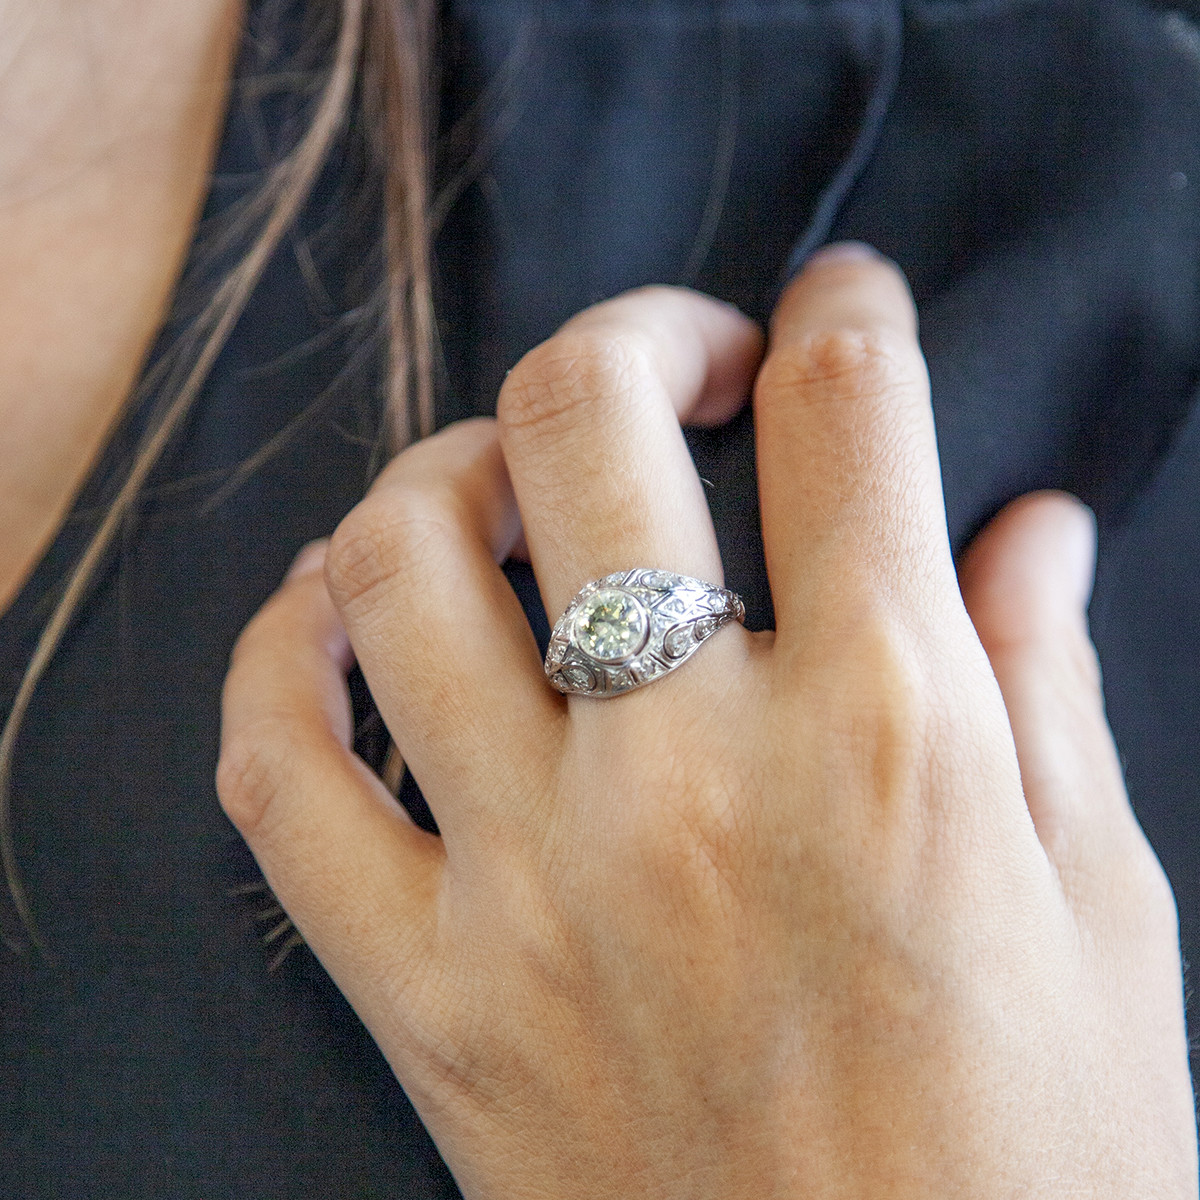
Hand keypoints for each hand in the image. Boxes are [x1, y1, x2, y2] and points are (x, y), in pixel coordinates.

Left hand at [219, 245, 1195, 1197]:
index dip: (848, 317)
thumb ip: (1047, 691)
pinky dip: (279, 652)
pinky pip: (274, 772)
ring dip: (449, 465)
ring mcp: (527, 884)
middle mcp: (688, 781)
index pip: (852, 421)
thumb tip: (1032, 532)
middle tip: (681, 359)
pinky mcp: (424, 995)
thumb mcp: (1103, 920)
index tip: (839, 308)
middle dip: (637, 332)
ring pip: (395, 558)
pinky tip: (335, 608)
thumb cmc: (1038, 1182)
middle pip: (586, 421)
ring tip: (509, 476)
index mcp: (893, 745)